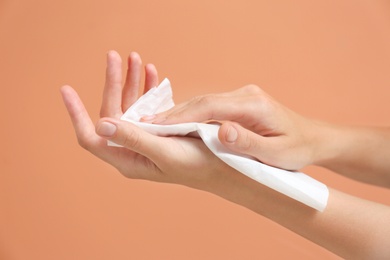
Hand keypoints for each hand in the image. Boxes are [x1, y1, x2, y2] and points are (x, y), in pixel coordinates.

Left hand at [60, 51, 230, 189]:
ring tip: (136, 59)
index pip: (91, 137)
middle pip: (113, 112)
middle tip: (115, 56)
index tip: (67, 89)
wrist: (222, 167)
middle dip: (113, 84)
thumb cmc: (196, 166)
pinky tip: (152, 73)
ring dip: (132, 82)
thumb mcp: (164, 153)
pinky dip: (149, 89)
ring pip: (130, 106)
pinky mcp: (159, 129)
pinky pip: (148, 106)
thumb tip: (100, 124)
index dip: (77, 114)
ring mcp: (145, 137)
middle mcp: (132, 147)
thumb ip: (133, 139)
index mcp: (127, 158)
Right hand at [143, 85, 323, 170]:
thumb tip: (220, 131)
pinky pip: (209, 106)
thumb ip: (248, 143)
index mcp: (254, 105)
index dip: (181, 117)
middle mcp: (245, 95)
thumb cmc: (296, 149)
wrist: (312, 138)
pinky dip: (191, 115)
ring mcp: (241, 96)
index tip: (156, 126)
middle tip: (143, 124)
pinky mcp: (239, 102)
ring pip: (203, 103)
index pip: (209, 107)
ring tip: (153, 125)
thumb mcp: (277, 153)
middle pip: (202, 101)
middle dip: (173, 114)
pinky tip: (175, 123)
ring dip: (179, 114)